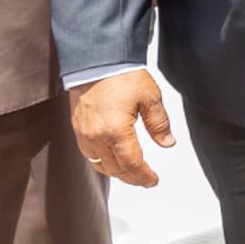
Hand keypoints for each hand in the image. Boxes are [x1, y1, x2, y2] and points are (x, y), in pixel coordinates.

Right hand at [70, 70, 173, 186]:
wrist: (97, 62)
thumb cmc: (122, 77)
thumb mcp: (150, 98)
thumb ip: (159, 124)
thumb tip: (168, 143)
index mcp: (115, 131)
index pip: (131, 164)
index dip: (143, 176)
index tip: (153, 181)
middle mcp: (95, 137)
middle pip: (114, 168)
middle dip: (131, 177)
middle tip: (145, 180)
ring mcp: (83, 134)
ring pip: (99, 164)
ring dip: (116, 172)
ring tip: (131, 173)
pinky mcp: (77, 129)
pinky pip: (89, 154)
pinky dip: (102, 162)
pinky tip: (112, 160)